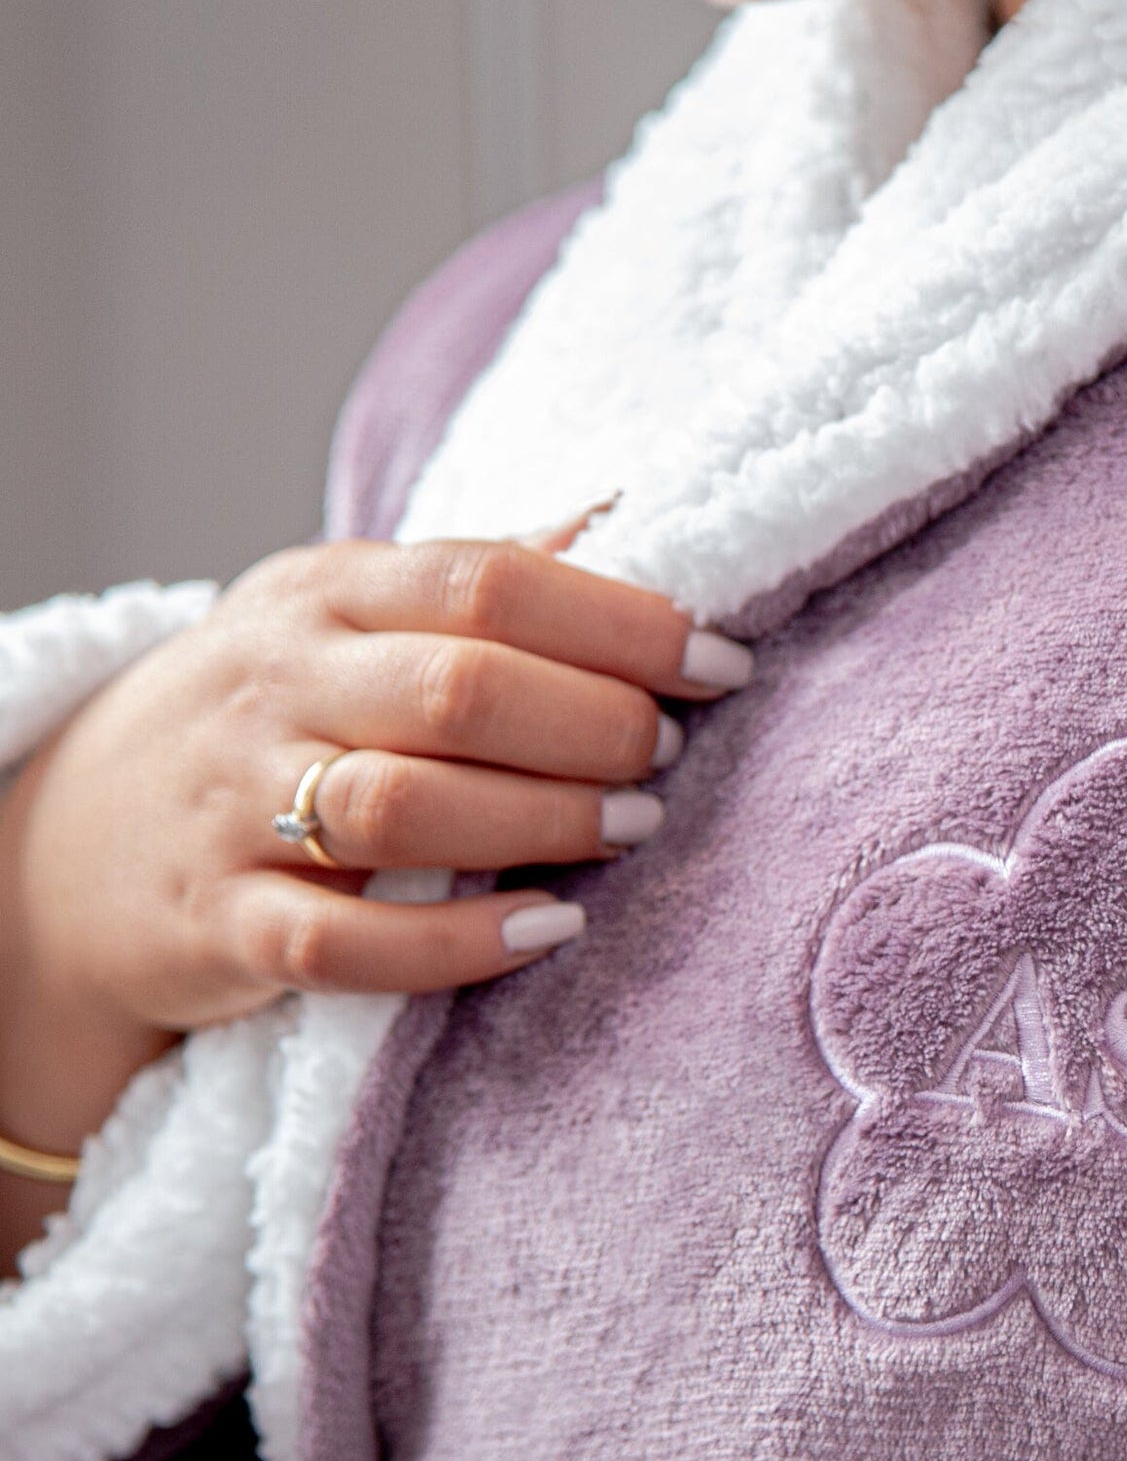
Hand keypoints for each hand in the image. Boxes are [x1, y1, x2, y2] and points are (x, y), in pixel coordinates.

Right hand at [0, 533, 750, 1263]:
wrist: (72, 843)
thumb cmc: (264, 715)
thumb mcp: (344, 614)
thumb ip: (479, 577)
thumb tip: (627, 516)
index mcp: (322, 591)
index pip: (488, 581)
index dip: (623, 623)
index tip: (719, 663)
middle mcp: (277, 684)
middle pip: (458, 687)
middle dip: (594, 722)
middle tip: (667, 753)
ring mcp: (240, 805)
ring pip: (404, 807)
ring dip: (544, 818)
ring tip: (633, 826)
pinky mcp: (227, 923)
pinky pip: (346, 944)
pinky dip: (459, 944)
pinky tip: (547, 927)